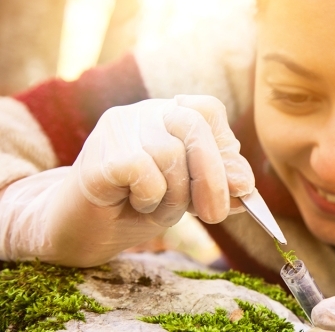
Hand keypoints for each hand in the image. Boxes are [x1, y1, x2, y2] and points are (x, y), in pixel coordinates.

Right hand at [0, 95, 253, 265]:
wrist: (83, 231)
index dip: (225, 147)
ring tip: (154, 207)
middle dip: (212, 176)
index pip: (207, 109)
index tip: (236, 186)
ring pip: (169, 154)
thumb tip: (244, 184)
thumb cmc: (138, 207)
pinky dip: (148, 197)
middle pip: (193, 125)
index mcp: (168, 114)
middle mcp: (143, 112)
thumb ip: (218, 184)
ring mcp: (117, 128)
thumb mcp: (189, 195)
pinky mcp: (99, 154)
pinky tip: (131, 202)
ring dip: (174, 196)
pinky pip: (144, 172)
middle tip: (214, 216)